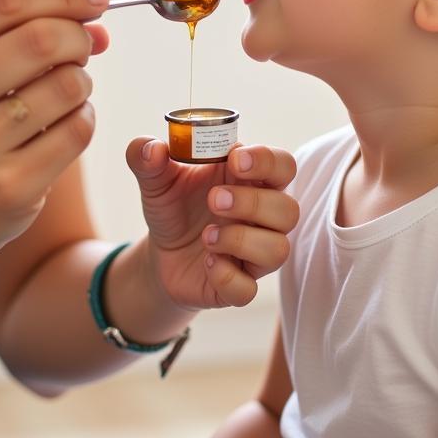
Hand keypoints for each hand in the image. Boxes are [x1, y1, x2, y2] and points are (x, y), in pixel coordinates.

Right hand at [0, 0, 109, 274]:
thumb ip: (19, 33)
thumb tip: (95, 17)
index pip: (3, 4)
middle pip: (40, 39)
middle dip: (77, 36)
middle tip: (85, 45)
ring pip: (67, 85)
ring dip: (82, 81)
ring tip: (66, 91)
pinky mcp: (8, 189)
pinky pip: (77, 130)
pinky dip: (84, 117)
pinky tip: (64, 124)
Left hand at [125, 138, 298, 308]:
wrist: (159, 255)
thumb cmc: (173, 207)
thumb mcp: (155, 179)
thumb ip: (148, 157)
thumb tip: (151, 149)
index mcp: (251, 181)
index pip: (283, 165)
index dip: (267, 161)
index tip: (234, 160)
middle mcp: (263, 218)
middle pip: (289, 209)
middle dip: (253, 202)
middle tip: (213, 199)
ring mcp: (255, 254)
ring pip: (278, 250)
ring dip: (241, 240)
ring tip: (206, 235)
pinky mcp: (239, 286)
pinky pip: (248, 289)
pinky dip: (225, 276)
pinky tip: (206, 262)